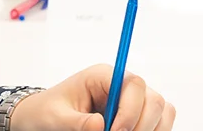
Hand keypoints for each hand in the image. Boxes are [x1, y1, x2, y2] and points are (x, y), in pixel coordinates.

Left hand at [9, 65, 175, 130]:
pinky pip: (158, 123)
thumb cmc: (46, 112)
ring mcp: (131, 102)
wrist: (42, 119)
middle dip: (142, 124)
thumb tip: (100, 125)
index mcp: (103, 77)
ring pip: (161, 111)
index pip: (133, 84)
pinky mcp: (134, 117)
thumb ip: (77, 122)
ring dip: (151, 129)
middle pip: (153, 99)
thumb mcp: (56, 117)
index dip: (131, 110)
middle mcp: (122, 86)